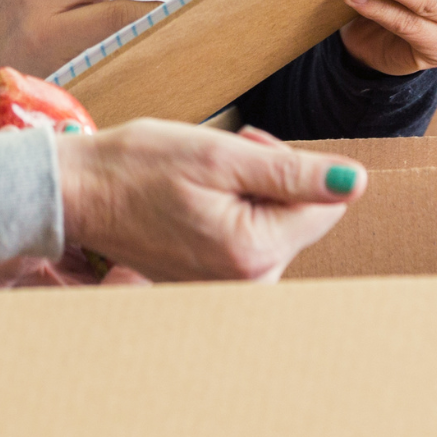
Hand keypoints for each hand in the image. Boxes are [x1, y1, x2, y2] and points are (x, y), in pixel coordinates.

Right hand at [57, 121, 363, 281]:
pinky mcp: (216, 282)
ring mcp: (231, 287)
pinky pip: (251, 239)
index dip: (291, 162)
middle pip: (304, 215)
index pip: (326, 202)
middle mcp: (249, 284)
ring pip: (279, 224)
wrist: (80, 193)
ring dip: (253, 191)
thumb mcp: (220, 155)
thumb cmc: (140, 167)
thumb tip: (356, 183)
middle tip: (223, 158)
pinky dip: (235, 210)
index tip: (247, 149)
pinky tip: (198, 197)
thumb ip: (293, 172)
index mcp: (255, 252)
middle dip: (273, 177)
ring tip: (206, 177)